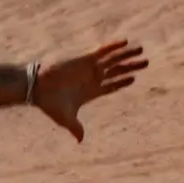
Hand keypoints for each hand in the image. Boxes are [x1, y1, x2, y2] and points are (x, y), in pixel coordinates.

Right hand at [32, 40, 147, 141]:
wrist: (37, 88)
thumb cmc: (49, 103)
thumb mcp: (65, 118)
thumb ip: (75, 128)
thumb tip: (80, 141)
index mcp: (90, 92)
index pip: (111, 86)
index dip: (122, 82)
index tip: (133, 78)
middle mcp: (92, 78)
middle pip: (116, 71)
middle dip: (131, 67)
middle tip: (146, 63)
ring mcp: (89, 67)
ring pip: (113, 60)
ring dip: (127, 55)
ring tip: (141, 50)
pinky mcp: (84, 58)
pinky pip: (102, 50)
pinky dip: (114, 46)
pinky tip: (126, 42)